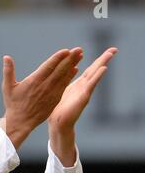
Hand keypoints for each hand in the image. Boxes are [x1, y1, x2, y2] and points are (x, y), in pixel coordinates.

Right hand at [0, 48, 82, 148]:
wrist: (21, 122)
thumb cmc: (13, 104)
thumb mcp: (7, 87)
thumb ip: (8, 71)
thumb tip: (6, 57)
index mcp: (34, 81)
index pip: (49, 66)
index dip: (58, 58)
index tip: (66, 50)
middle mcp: (45, 86)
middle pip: (60, 70)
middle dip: (70, 59)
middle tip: (78, 49)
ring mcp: (51, 93)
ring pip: (64, 77)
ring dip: (72, 65)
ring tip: (80, 56)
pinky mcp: (55, 99)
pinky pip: (64, 86)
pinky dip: (70, 77)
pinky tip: (75, 70)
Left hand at [48, 47, 117, 165]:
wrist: (58, 123)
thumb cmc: (58, 109)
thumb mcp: (62, 91)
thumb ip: (66, 82)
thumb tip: (68, 73)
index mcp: (78, 84)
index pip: (88, 70)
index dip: (92, 60)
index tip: (101, 50)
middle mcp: (83, 87)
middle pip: (94, 70)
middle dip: (103, 59)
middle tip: (114, 49)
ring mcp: (84, 91)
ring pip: (94, 75)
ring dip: (102, 64)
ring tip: (110, 54)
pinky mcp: (83, 97)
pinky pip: (91, 85)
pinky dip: (97, 76)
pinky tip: (103, 69)